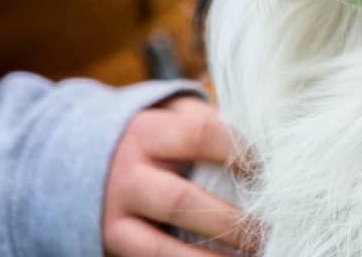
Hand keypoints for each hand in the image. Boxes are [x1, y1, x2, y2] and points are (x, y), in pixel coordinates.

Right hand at [104, 96, 255, 255]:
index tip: (266, 171)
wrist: (91, 157)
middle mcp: (128, 173)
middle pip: (180, 201)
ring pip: (163, 248)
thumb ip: (214, 125)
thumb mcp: (178, 117)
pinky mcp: (113, 243)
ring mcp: (116, 213)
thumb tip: (270, 148)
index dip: (238, 153)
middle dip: (230, 221)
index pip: (199, 135)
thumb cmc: (159, 137)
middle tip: (267, 231)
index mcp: (150, 131)